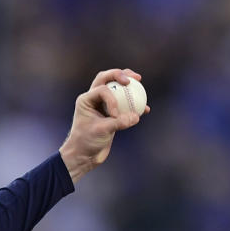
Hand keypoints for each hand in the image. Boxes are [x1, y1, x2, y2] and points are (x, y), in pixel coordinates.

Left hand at [59, 68, 149, 183]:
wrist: (83, 156)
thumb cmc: (86, 142)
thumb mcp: (101, 131)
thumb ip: (119, 122)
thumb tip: (137, 115)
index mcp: (86, 100)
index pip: (102, 89)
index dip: (112, 99)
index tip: (115, 116)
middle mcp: (93, 99)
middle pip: (106, 79)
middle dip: (119, 74)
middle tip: (133, 78)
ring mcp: (102, 106)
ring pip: (116, 89)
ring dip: (128, 84)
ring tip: (139, 81)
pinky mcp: (111, 115)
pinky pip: (124, 105)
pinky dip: (134, 104)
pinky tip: (146, 109)